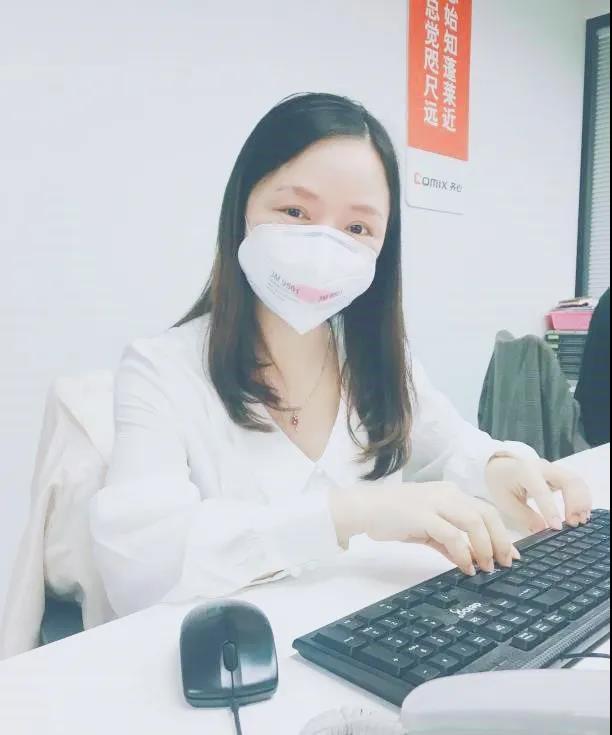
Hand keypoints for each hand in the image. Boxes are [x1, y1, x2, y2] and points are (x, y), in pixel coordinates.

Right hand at [329, 481, 518, 575]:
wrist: (364, 507)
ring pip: (474, 522)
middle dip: (500, 541)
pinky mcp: (423, 515)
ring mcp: (435, 502)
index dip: (502, 533)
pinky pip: (452, 535)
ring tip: (485, 567)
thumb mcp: (425, 527)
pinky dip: (463, 552)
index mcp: (449, 493)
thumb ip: (446, 540)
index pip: (485, 510)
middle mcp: (447, 493)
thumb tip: (467, 560)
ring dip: (484, 547)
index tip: (511, 554)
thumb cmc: (392, 516)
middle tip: (504, 563)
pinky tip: (465, 566)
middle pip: (486, 514)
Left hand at [485, 454, 592, 532]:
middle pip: (568, 480)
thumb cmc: (501, 484)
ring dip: (582, 502)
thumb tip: (543, 531)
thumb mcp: (506, 502)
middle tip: (574, 524)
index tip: (557, 528)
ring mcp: (553, 469)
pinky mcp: (560, 474)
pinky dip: (583, 499)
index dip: (551, 509)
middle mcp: (543, 467)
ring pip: (577, 481)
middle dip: (575, 503)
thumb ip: (525, 517)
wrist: (501, 466)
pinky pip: (577, 484)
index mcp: (525, 471)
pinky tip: (581, 514)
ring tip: (580, 521)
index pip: (542, 490)